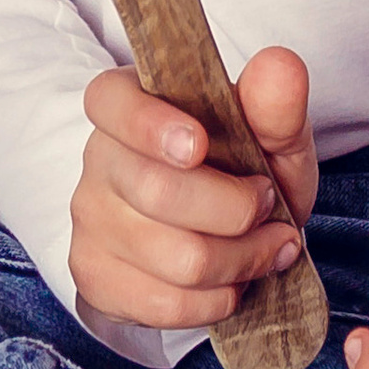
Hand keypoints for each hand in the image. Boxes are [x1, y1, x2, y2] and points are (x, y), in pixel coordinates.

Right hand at [71, 45, 316, 332]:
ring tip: (265, 246)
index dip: (149, 125)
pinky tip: (232, 280)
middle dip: (237, 209)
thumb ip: (275, 105)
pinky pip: (165, 303)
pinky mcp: (95, 277)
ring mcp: (89, 221)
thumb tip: (279, 65)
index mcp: (128, 102)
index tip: (198, 145)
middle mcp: (98, 158)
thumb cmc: (241, 169)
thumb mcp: (270, 135)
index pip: (110, 102)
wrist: (218, 233)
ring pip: (175, 259)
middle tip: (269, 205)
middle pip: (159, 193)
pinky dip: (217, 299)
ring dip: (242, 260)